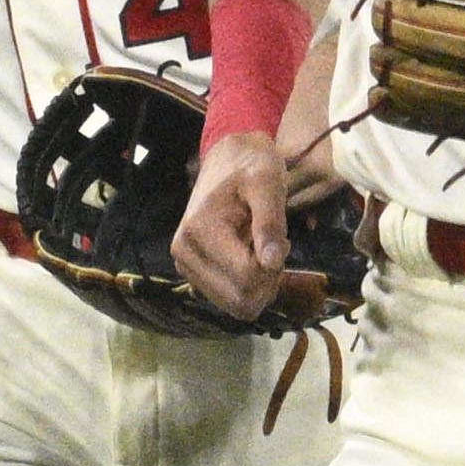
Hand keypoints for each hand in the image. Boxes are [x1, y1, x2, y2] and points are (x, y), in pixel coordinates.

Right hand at [175, 129, 289, 319]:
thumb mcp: (267, 184)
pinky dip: (248, 284)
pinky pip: (229, 301)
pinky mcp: (193, 274)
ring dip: (259, 283)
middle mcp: (184, 253)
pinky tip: (250, 256)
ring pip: (236, 306)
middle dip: (267, 280)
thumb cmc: (251, 167)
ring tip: (260, 248)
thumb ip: (270, 222)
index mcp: (199, 231)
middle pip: (240, 300)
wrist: (228, 159)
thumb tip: (271, 263)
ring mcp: (185, 266)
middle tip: (272, 246)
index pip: (246, 277)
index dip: (274, 267)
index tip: (281, 240)